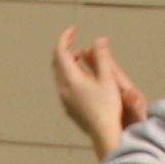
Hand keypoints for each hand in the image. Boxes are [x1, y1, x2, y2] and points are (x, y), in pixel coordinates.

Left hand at [50, 28, 145, 159]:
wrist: (104, 133)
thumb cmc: (108, 107)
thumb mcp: (108, 79)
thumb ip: (102, 58)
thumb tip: (99, 40)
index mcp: (71, 79)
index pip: (60, 51)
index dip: (65, 37)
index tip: (74, 29)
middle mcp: (63, 88)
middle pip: (56, 62)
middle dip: (65, 48)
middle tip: (75, 39)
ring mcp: (64, 99)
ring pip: (59, 74)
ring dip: (67, 62)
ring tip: (81, 56)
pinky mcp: (68, 108)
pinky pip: (63, 85)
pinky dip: (69, 74)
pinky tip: (82, 77)